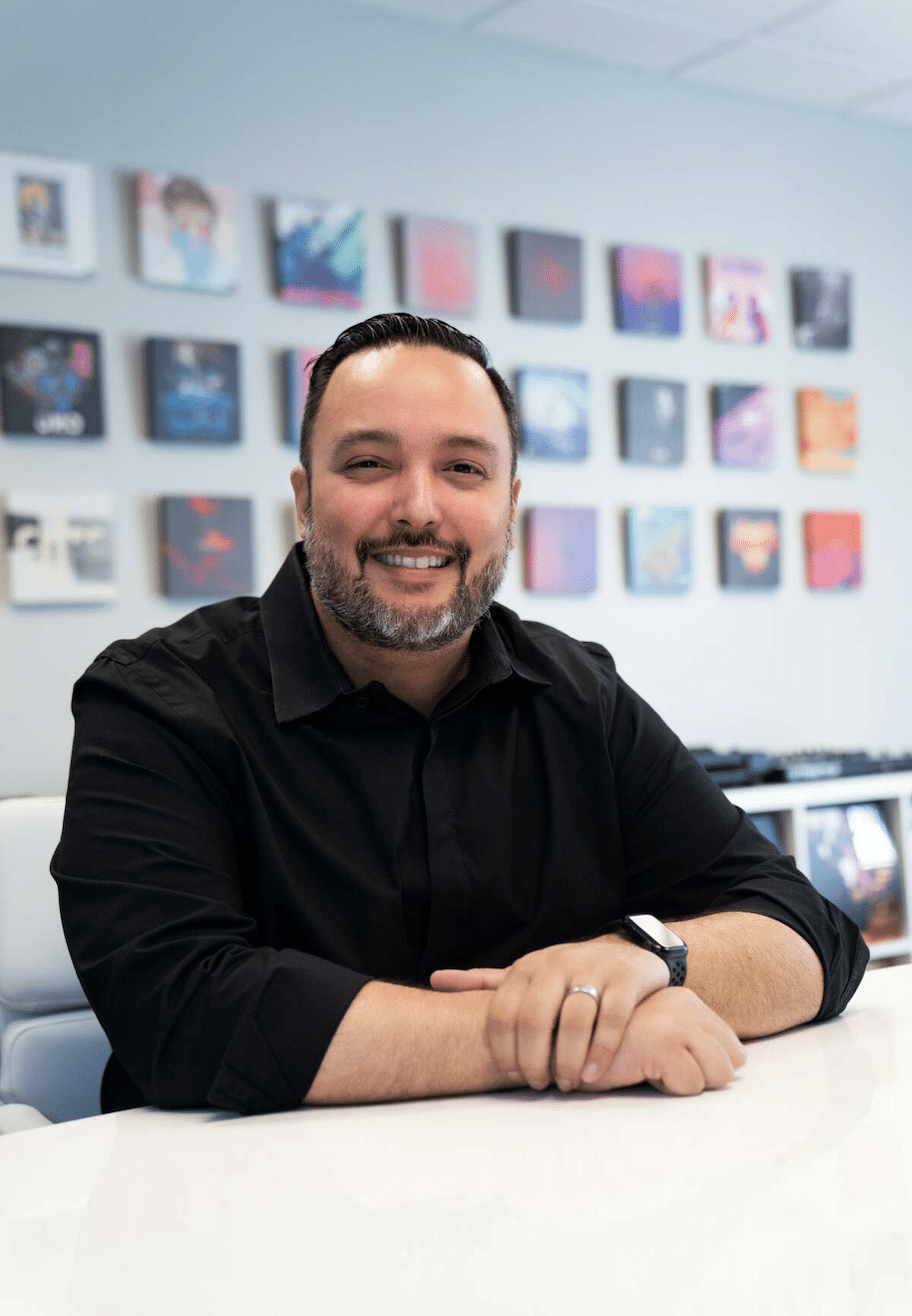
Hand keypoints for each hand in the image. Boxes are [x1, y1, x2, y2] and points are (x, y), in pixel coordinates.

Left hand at [430, 934, 670, 1091]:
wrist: (626, 954)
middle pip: (535, 1017)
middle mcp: (557, 964)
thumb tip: (436, 980)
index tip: (510, 1075)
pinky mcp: (625, 979)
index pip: (504, 1011)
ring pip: (574, 1018)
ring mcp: (593, 969)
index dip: (503, 1049)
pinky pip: (611, 1018)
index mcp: (527, 967)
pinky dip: (600, 1050)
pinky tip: (592, 1073)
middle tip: (539, 1084)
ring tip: (566, 1083)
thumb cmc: (568, 975)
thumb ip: (486, 982)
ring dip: (567, 1058)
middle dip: (534, 1058)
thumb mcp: (526, 975)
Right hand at [583, 988, 746, 1095]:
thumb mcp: (657, 1032)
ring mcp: (676, 1021)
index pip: (735, 1049)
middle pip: (733, 1063)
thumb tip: (733, 1065)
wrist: (567, 1040)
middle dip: (705, 1079)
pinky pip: (692, 1084)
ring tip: (651, 1069)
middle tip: (664, 1071)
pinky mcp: (663, 1042)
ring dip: (687, 1083)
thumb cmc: (611, 1044)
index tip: (676, 1066)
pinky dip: (668, 1089)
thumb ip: (688, 1040)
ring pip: (719, 1074)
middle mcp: (685, 1005)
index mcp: (686, 1000)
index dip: (710, 1068)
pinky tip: (640, 1072)